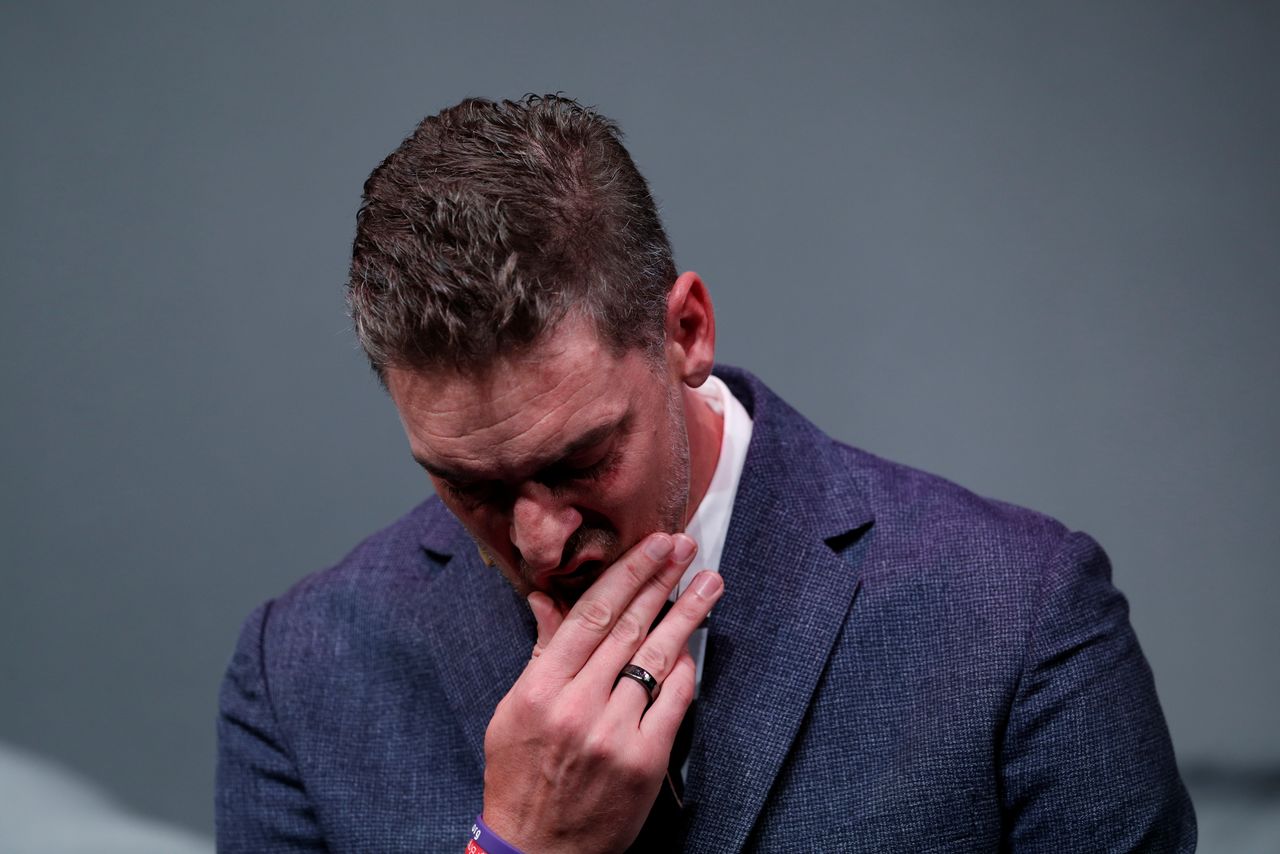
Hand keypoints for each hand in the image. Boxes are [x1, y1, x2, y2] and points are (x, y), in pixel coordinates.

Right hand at [480, 532, 722, 852]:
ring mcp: (613, 734)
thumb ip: (542, 652)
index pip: (591, 615)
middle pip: (628, 628)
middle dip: (661, 581)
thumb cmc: (520, 776)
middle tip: (686, 547)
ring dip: (687, 615)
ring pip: (656, 659)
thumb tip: (550, 599)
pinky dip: (684, 670)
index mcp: (541, 689)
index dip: (627, 574)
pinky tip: (694, 644)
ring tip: (710, 583)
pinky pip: (672, 702)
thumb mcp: (513, 710)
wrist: (536, 849)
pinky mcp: (643, 761)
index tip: (652, 545)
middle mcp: (578, 706)